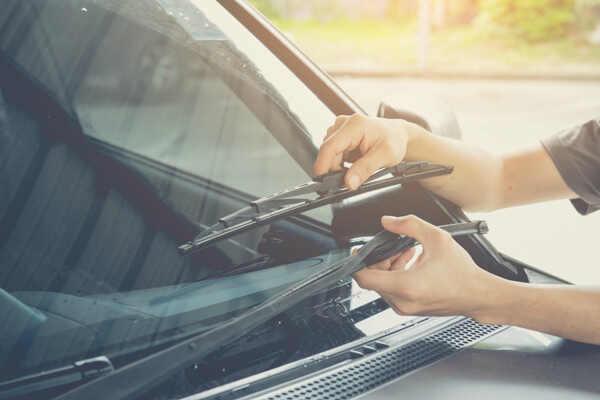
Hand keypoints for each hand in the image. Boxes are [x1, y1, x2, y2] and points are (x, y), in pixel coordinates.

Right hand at [313, 114, 424, 189]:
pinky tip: (353, 162)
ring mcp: (341, 128)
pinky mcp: (340, 135)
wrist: (398, 135)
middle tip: (351, 178)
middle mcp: (344, 123)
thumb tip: (349, 182)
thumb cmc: (394, 140)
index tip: (321, 179)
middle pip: (329, 151)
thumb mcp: (385, 156)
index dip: (323, 164)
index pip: (330, 146)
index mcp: (355, 125)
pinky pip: (333, 152)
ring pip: (330, 153)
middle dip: (335, 168)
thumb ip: (365, 169)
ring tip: (357, 165)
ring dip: (338, 165)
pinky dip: (341, 162)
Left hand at [354, 215, 499, 317]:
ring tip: (406, 253)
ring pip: (383, 285)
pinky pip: (393, 291)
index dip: (356, 263)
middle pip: (373, 279)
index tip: (358, 252)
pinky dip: (396, 276)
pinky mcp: (410, 309)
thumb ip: (409, 225)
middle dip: (379, 260)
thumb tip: (388, 221)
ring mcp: (405, 308)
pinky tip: (412, 263)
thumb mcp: (436, 238)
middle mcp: (402, 301)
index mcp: (405, 286)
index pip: (364, 278)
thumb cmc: (462, 273)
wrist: (479, 295)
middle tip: (393, 247)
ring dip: (389, 267)